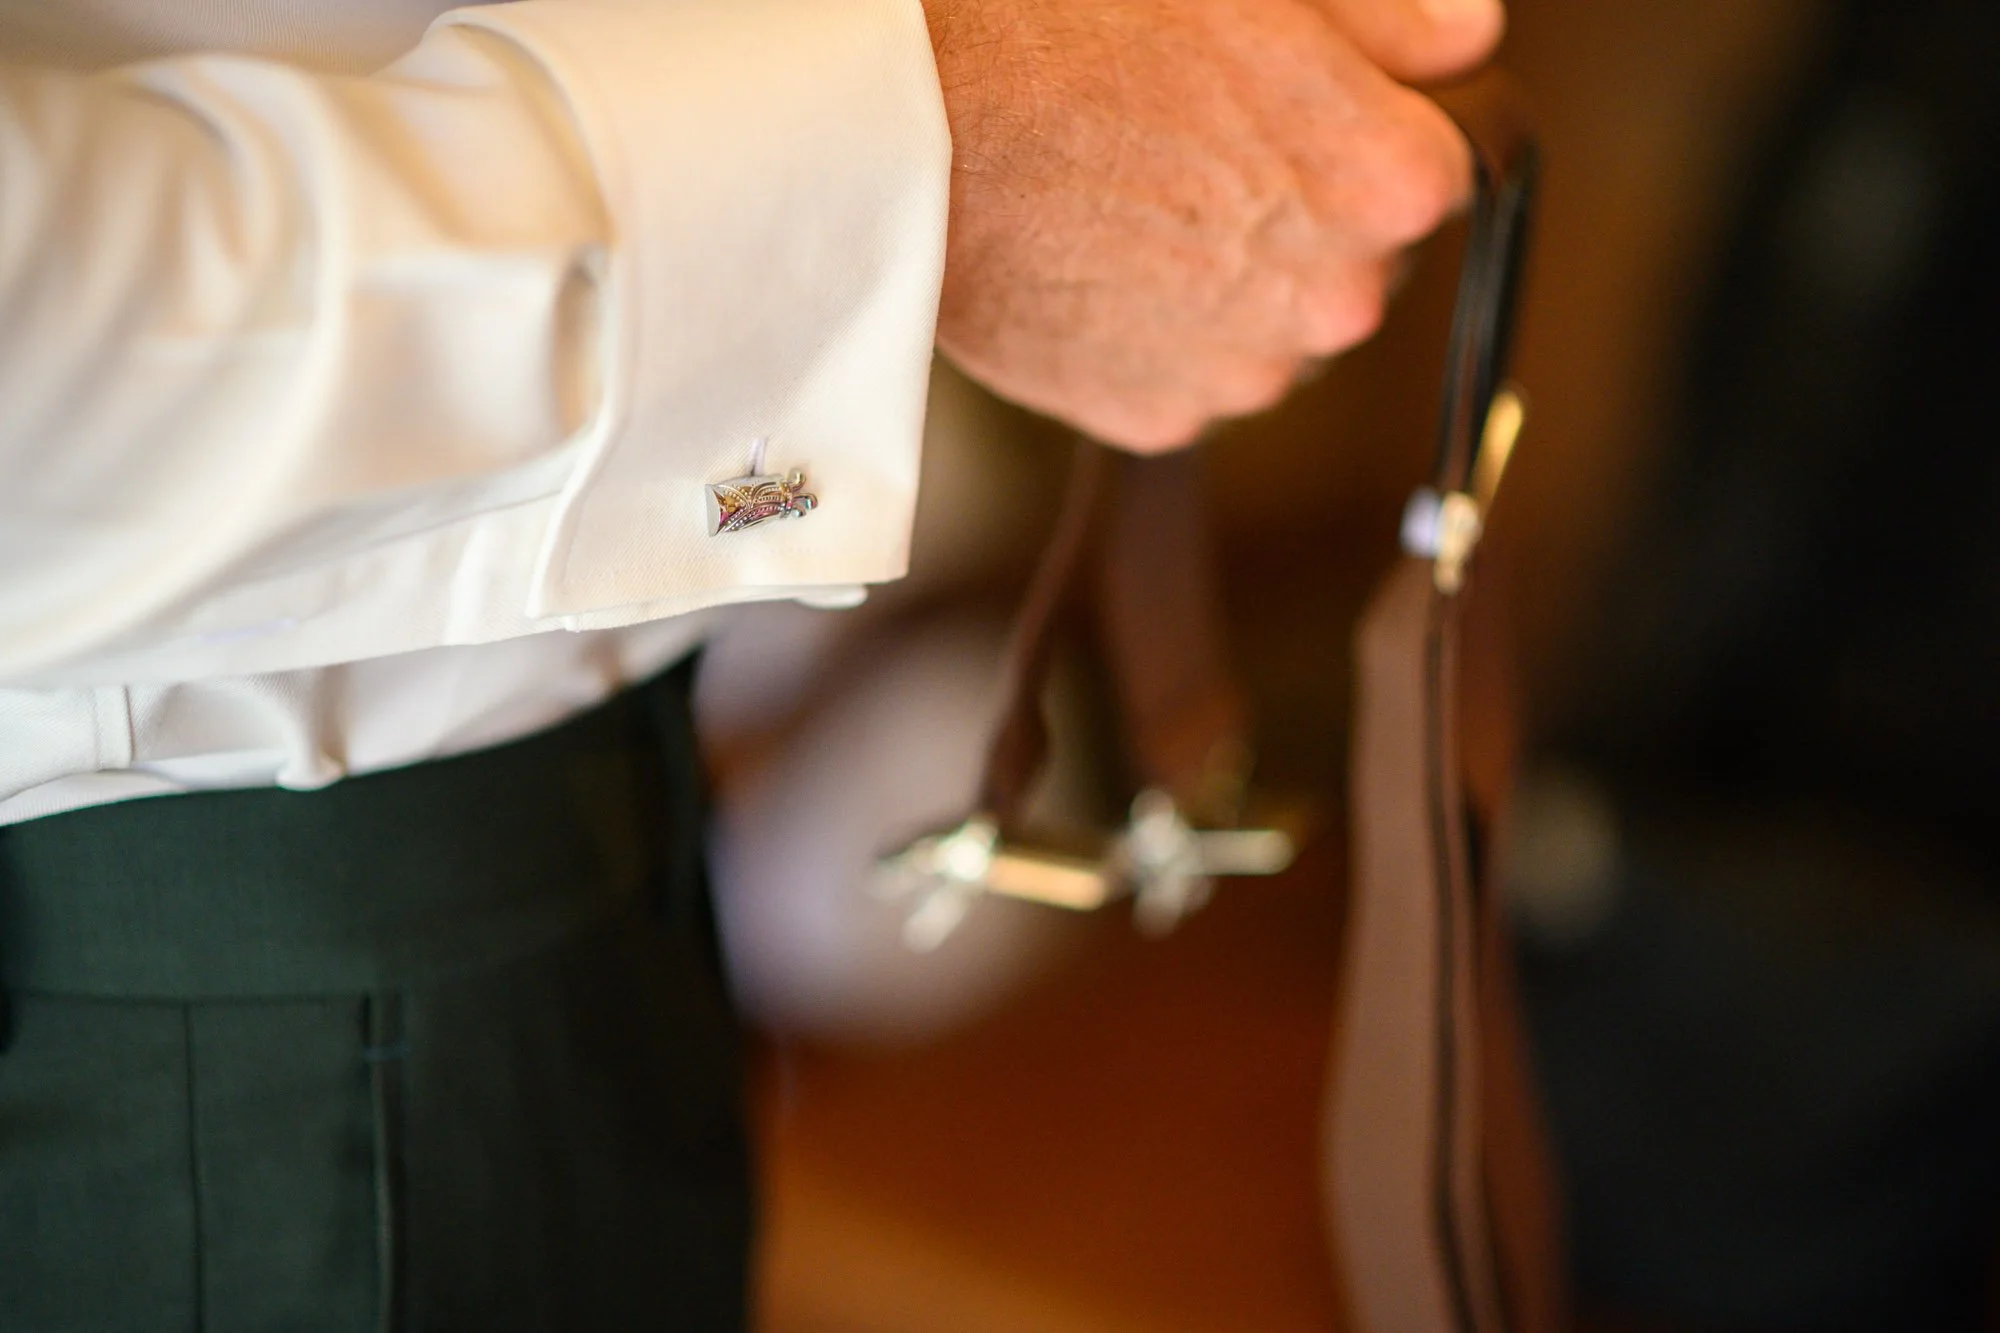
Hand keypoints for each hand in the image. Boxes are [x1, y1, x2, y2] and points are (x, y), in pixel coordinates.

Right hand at [924, 0, 1502, 451]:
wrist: (899, 139)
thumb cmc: (1062, 26)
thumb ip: (1393, 12)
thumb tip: (1474, 38)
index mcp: (1391, 180)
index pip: (1437, 161)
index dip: (1359, 117)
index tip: (1281, 93)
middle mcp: (1343, 300)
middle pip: (1355, 253)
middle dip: (1298, 203)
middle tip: (1186, 137)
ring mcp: (1246, 374)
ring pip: (1272, 319)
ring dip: (1231, 273)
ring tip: (1128, 197)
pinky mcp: (1157, 421)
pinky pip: (1186, 372)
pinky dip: (1155, 329)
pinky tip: (1093, 258)